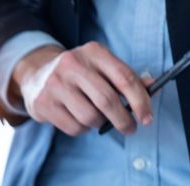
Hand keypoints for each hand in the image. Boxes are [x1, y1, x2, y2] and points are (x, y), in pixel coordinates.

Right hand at [12, 42, 152, 135]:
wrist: (36, 76)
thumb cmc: (77, 75)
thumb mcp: (100, 67)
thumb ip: (125, 77)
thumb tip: (153, 86)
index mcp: (93, 52)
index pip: (124, 77)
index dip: (140, 100)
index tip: (147, 118)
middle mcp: (72, 65)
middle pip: (107, 100)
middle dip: (123, 120)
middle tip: (130, 129)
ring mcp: (55, 84)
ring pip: (89, 117)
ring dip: (99, 124)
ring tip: (98, 121)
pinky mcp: (44, 103)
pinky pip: (73, 127)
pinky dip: (82, 129)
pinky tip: (79, 121)